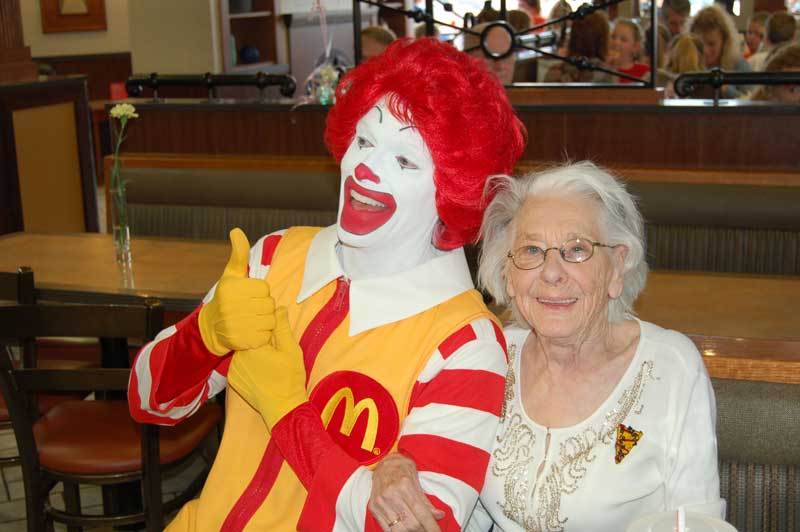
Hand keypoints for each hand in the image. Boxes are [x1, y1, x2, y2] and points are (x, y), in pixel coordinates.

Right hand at [198, 228, 274, 354]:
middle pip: (270, 305)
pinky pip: (266, 336)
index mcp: (232, 288)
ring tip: (252, 320)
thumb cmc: (227, 296)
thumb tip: (236, 230)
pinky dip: (263, 336)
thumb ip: (239, 253)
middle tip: (251, 309)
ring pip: (270, 321)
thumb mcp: (231, 274)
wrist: (211, 327)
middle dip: (264, 307)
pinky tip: (251, 332)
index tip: (249, 296)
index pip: (265, 288)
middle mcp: (231, 306)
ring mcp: (236, 325)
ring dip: (265, 321)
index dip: (260, 292)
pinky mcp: (241, 341)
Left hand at [227, 307, 306, 428]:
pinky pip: (240, 365)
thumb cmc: (289, 379)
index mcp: (252, 346)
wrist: (282, 408)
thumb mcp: (290, 350)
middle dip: (262, 343)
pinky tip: (260, 374)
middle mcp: (238, 356)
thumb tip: (279, 309)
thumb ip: (282, 328)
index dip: (270, 333)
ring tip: (268, 366)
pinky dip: (248, 366)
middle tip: (275, 356)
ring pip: (244, 353)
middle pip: (250, 340)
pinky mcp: (233, 379)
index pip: (258, 328)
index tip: (278, 342)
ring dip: (254, 354)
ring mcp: (233, 369)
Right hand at [369, 453, 444, 531]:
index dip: (432, 526)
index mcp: (405, 485)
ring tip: (418, 529)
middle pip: (412, 524)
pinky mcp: (373, 507)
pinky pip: (386, 529)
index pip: (422, 513)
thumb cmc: (402, 468)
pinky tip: (405, 529)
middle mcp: (391, 494)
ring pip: (399, 529)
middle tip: (428, 529)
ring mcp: (380, 502)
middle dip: (423, 530)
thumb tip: (439, 515)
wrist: (382, 461)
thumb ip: (426, 499)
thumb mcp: (417, 478)